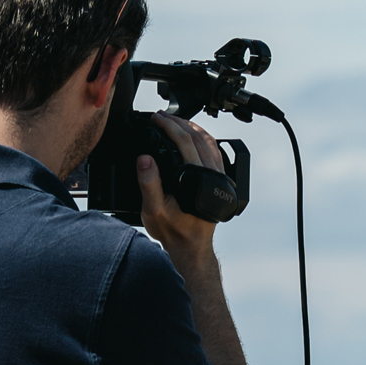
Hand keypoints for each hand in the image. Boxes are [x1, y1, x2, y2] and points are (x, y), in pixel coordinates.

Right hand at [137, 112, 225, 258]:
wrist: (191, 247)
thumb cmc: (173, 231)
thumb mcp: (153, 210)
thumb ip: (149, 183)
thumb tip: (145, 158)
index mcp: (196, 179)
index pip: (184, 141)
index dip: (168, 126)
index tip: (155, 118)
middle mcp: (212, 176)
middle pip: (197, 138)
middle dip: (178, 122)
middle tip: (161, 116)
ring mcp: (219, 178)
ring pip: (209, 143)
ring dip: (192, 128)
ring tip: (176, 121)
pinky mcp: (220, 181)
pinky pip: (215, 153)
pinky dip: (204, 139)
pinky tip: (194, 137)